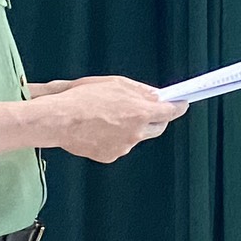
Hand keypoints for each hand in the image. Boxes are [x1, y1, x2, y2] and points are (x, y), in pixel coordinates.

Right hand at [41, 76, 186, 161]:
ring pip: (137, 137)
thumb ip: (140, 91)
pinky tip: (99, 127)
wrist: (58, 120)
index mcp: (140, 113)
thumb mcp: (115, 84)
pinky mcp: (110, 156)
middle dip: (157, 119)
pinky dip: (115, 137)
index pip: (170, 112)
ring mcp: (124, 147)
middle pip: (157, 128)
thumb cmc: (83, 98)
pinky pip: (120, 145)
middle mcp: (136, 133)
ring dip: (132, 127)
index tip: (182, 103)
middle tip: (150, 110)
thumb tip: (155, 96)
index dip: (178, 106)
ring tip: (110, 115)